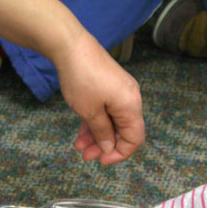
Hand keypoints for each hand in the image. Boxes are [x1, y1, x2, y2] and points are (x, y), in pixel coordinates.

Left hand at [54, 32, 144, 164]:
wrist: (71, 47)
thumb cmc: (82, 79)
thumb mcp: (90, 112)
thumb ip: (102, 133)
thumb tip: (110, 147)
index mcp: (131, 106)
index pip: (135, 139)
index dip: (120, 153)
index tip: (101, 161)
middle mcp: (130, 99)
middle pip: (123, 132)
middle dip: (104, 146)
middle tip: (85, 156)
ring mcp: (120, 92)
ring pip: (112, 122)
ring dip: (96, 136)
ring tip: (79, 146)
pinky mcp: (109, 87)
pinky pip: (106, 111)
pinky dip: (95, 123)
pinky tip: (81, 132)